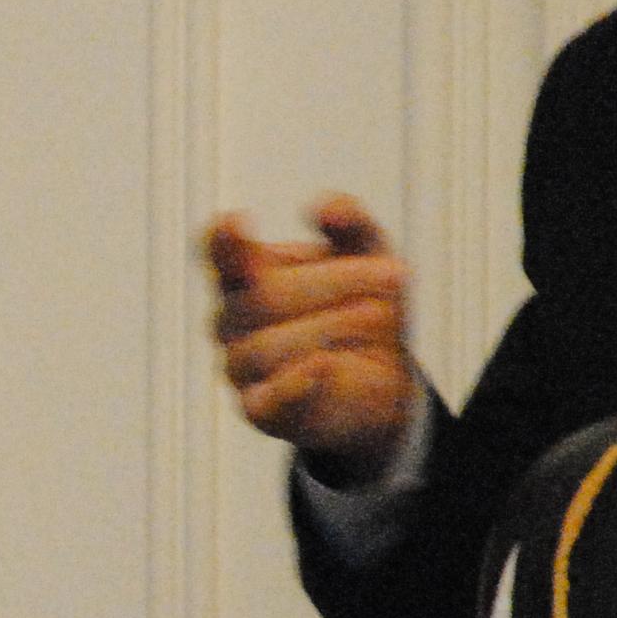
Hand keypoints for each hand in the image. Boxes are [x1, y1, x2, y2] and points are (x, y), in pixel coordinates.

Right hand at [202, 195, 420, 483]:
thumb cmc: (359, 303)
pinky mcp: (262, 410)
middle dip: (337, 282)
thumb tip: (325, 207)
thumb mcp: (367, 252)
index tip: (238, 222)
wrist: (381, 373)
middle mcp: (231, 319)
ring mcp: (240, 366)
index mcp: (244, 274)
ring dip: (340, 326)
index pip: (219, 255)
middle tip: (397, 274)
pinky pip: (270, 400)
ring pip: (274, 345)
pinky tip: (323, 366)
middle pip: (267, 296)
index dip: (223, 241)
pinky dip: (296, 383)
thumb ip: (350, 221)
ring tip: (378, 320)